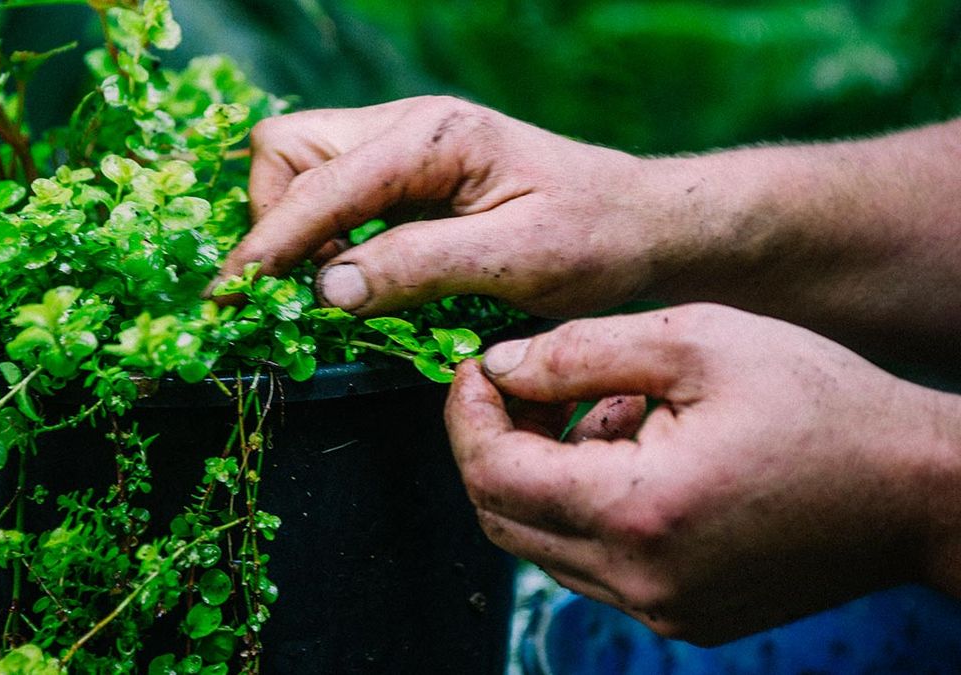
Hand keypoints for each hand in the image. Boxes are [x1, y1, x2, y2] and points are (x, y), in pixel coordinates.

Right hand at [217, 96, 664, 316]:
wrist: (644, 225)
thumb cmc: (595, 239)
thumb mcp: (515, 260)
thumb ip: (417, 266)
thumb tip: (323, 289)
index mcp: (432, 137)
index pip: (317, 184)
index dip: (267, 244)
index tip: (229, 300)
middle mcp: (408, 126)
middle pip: (288, 151)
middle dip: (273, 221)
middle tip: (293, 295)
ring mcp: (406, 146)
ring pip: (303, 168)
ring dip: (296, 231)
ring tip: (326, 293)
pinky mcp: (410, 174)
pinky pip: (336, 193)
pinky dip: (324, 236)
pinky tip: (354, 279)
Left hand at [444, 303, 960, 643]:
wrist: (918, 491)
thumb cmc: (821, 404)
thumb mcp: (697, 342)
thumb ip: (581, 350)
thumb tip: (500, 365)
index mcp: (638, 512)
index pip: (492, 474)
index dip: (467, 415)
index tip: (478, 366)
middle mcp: (639, 578)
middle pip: (502, 516)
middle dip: (493, 441)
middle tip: (526, 382)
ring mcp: (660, 608)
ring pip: (541, 542)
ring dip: (541, 471)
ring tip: (607, 409)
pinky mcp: (681, 614)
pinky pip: (591, 562)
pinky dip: (583, 504)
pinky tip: (635, 450)